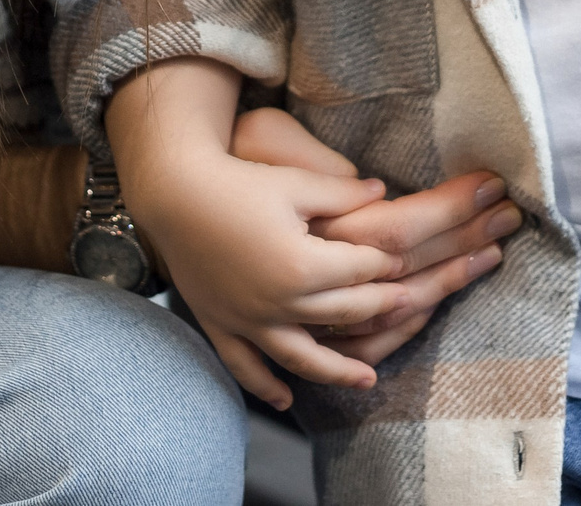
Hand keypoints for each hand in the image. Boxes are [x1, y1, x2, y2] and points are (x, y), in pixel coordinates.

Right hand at [106, 60, 506, 412]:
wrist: (173, 192)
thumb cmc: (238, 180)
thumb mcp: (297, 182)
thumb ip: (344, 193)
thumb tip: (385, 191)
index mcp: (304, 266)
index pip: (362, 271)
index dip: (386, 263)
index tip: (406, 260)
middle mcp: (280, 303)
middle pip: (345, 312)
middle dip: (379, 307)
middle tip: (406, 306)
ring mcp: (249, 321)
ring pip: (303, 357)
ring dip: (338, 371)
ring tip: (367, 380)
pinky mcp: (222, 325)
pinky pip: (246, 366)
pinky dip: (266, 386)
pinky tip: (283, 400)